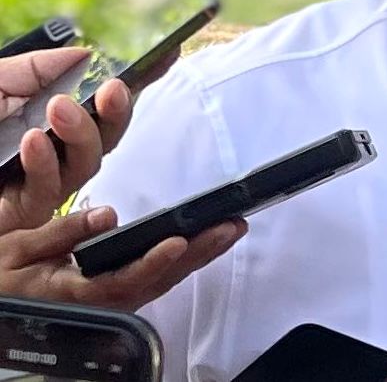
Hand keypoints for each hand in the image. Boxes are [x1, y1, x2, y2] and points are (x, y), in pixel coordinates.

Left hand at [0, 47, 144, 233]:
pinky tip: (32, 142)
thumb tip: (85, 55)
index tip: (167, 56)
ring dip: (82, 134)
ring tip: (59, 110)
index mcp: (44, 116)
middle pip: (108, 135)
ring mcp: (37, 183)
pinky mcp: (22, 214)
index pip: (100, 101)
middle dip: (119, 111)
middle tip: (112, 88)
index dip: (136, 81)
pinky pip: (52, 192)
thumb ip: (33, 69)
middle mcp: (49, 150)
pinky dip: (46, 163)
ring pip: (88, 165)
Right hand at [0, 206, 244, 310]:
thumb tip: (105, 215)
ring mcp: (114, 301)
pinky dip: (185, 261)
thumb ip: (62, 233)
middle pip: (158, 279)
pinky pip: (157, 280)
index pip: (123, 279)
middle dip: (198, 253)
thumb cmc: (7, 278)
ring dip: (200, 256)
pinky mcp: (119, 295)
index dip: (153, 262)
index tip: (178, 241)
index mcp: (75, 291)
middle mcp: (102, 300)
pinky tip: (206, 244)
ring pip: (163, 281)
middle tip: (231, 226)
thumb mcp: (18, 251)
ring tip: (231, 229)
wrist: (2, 303)